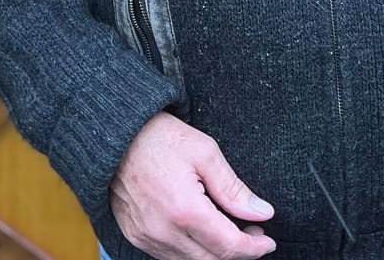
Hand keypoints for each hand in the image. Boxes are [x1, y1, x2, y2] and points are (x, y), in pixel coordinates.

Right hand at [111, 112, 276, 259]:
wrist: (115, 135)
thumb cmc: (160, 138)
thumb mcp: (206, 153)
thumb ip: (235, 189)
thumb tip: (263, 213)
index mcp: (185, 210)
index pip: (229, 247)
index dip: (254, 249)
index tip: (268, 241)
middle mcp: (164, 231)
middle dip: (239, 252)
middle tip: (253, 232)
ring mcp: (146, 237)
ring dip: (215, 254)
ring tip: (229, 231)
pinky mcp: (135, 235)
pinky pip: (170, 256)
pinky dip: (192, 251)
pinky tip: (201, 232)